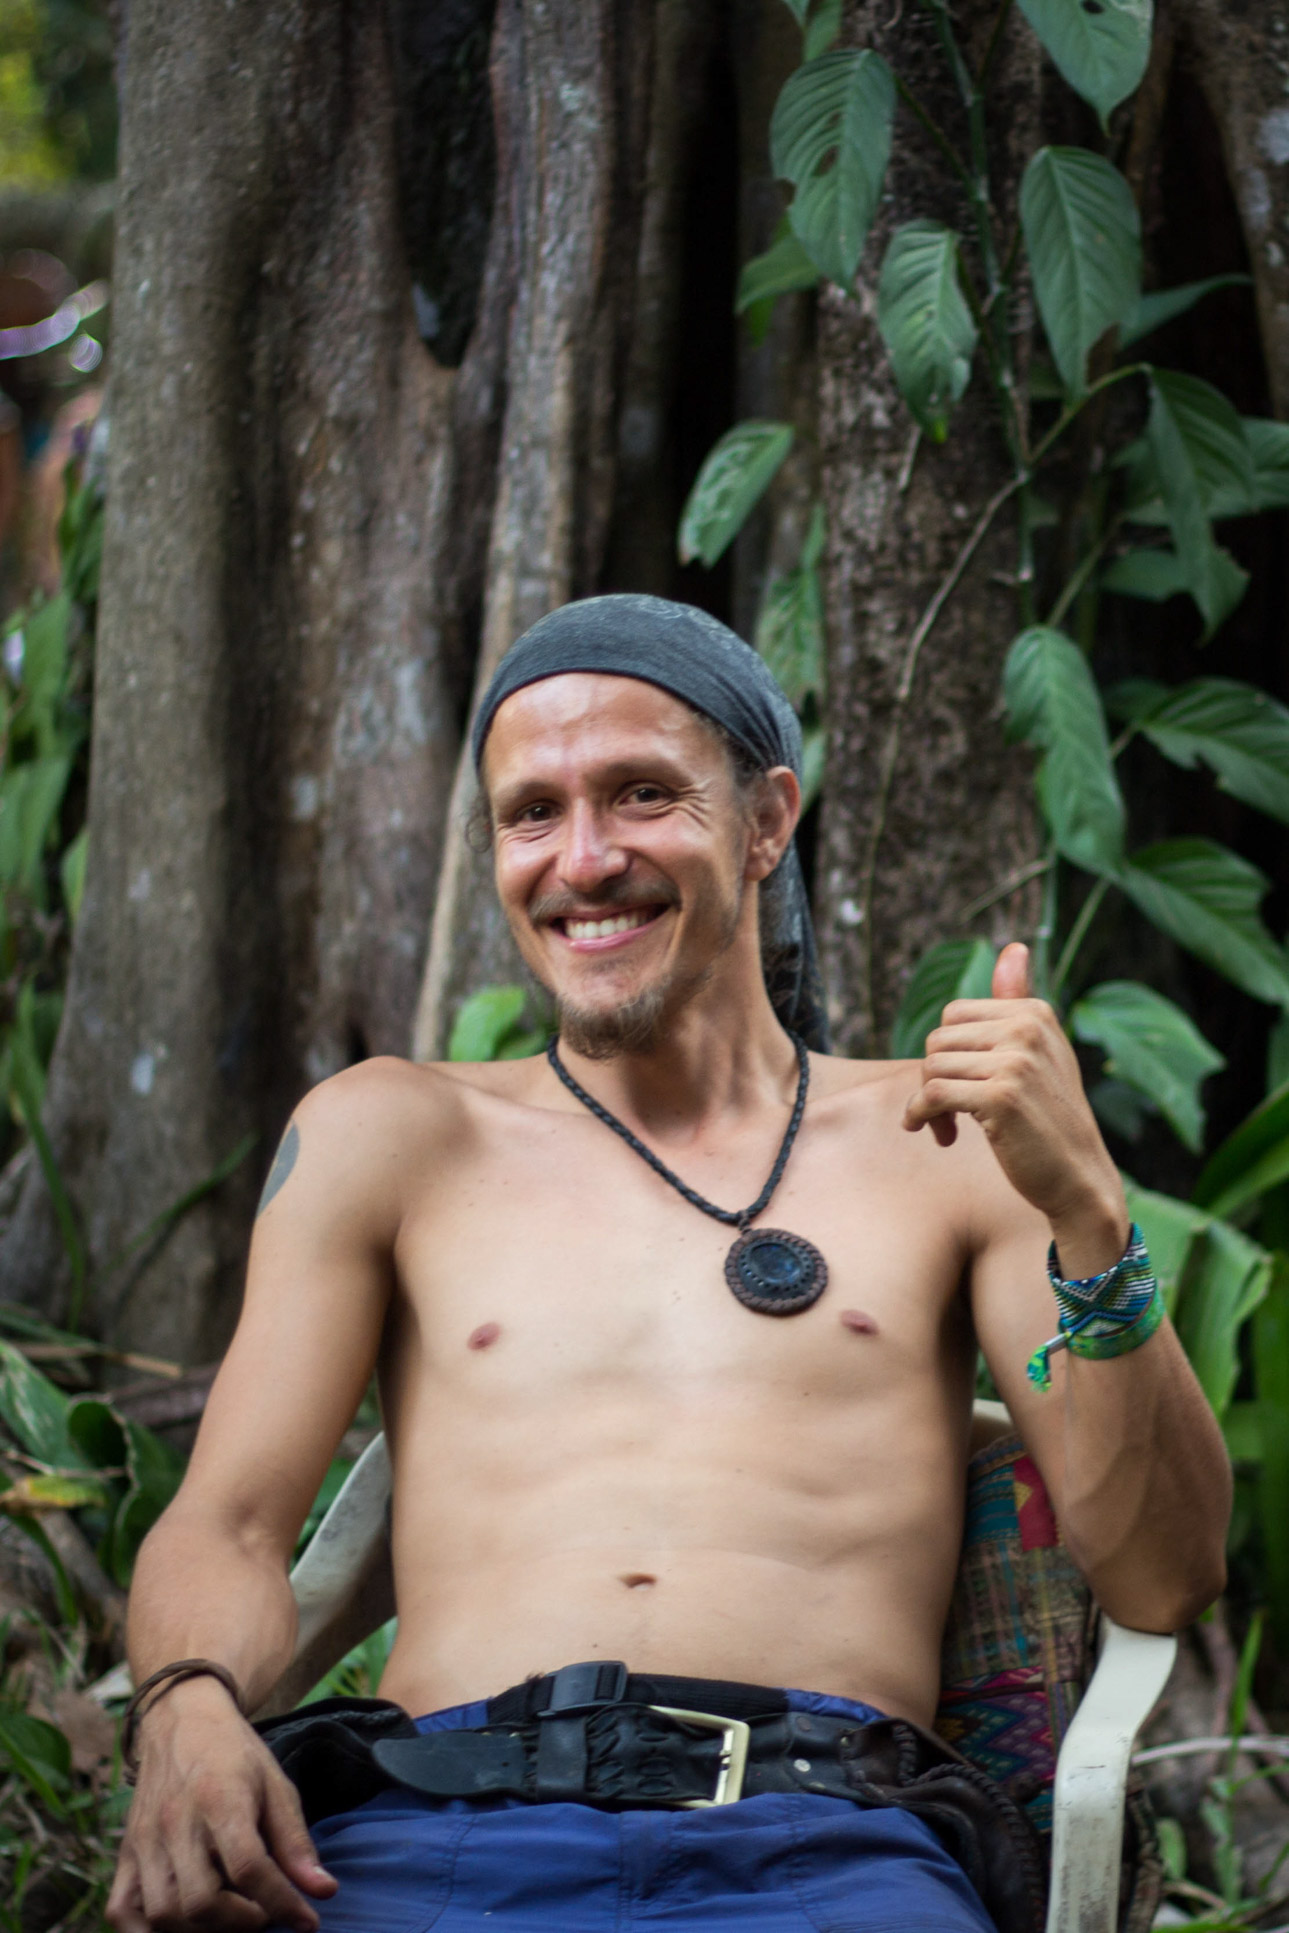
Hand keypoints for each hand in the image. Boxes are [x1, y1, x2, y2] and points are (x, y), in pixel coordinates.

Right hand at [107, 1677, 336, 1931]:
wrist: (182, 1719)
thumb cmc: (235, 1755)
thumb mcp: (276, 1786)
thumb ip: (296, 1842)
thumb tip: (324, 1891)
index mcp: (221, 1799)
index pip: (248, 1867)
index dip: (281, 1902)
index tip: (307, 1920)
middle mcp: (176, 1823)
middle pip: (201, 1901)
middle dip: (241, 1922)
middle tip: (264, 1912)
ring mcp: (145, 1841)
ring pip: (163, 1913)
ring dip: (202, 1929)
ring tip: (230, 1915)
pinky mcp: (126, 1853)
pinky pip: (121, 1910)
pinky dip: (147, 1932)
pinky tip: (182, 1924)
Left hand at [902, 942, 1127, 1265]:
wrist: (1079, 1179)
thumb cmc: (1049, 1119)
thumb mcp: (1039, 1054)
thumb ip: (1017, 1002)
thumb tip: (1013, 946)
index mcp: (1035, 1012)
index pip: (954, 1014)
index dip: (948, 1052)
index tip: (960, 1084)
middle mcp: (1027, 1028)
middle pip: (938, 1039)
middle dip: (934, 1077)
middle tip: (949, 1114)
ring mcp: (1016, 1060)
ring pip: (931, 1067)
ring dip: (928, 1103)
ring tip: (948, 1128)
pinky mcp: (1000, 1096)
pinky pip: (931, 1094)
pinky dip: (921, 1116)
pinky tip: (937, 1135)